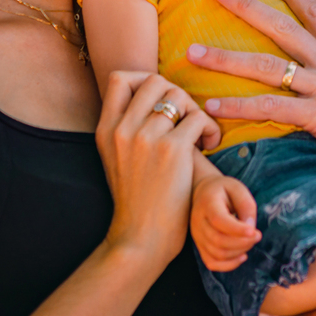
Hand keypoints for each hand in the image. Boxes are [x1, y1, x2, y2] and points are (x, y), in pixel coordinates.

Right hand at [96, 72, 222, 265]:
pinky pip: (199, 117)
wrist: (141, 237)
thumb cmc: (136, 199)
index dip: (145, 81)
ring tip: (199, 134)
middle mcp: (122, 128)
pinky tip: (210, 145)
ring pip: (180, 95)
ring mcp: (146, 137)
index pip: (120, 78)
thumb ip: (126, 127)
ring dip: (196, 111)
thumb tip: (152, 97)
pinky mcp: (172, 149)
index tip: (160, 103)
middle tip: (185, 120)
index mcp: (105, 128)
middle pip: (156, 80)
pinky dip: (210, 128)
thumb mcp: (116, 157)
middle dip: (177, 95)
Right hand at [191, 174, 261, 271]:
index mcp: (207, 203)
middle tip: (258, 235)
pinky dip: (229, 265)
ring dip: (238, 252)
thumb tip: (251, 229)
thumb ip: (246, 206)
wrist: (203, 192)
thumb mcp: (238, 188)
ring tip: (251, 242)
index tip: (255, 232)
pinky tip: (242, 256)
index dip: (237, 230)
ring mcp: (197, 235)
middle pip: (218, 240)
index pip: (219, 220)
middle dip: (243, 242)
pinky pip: (212, 263)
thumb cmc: (224, 190)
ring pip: (217, 254)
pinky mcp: (200, 246)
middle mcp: (198, 221)